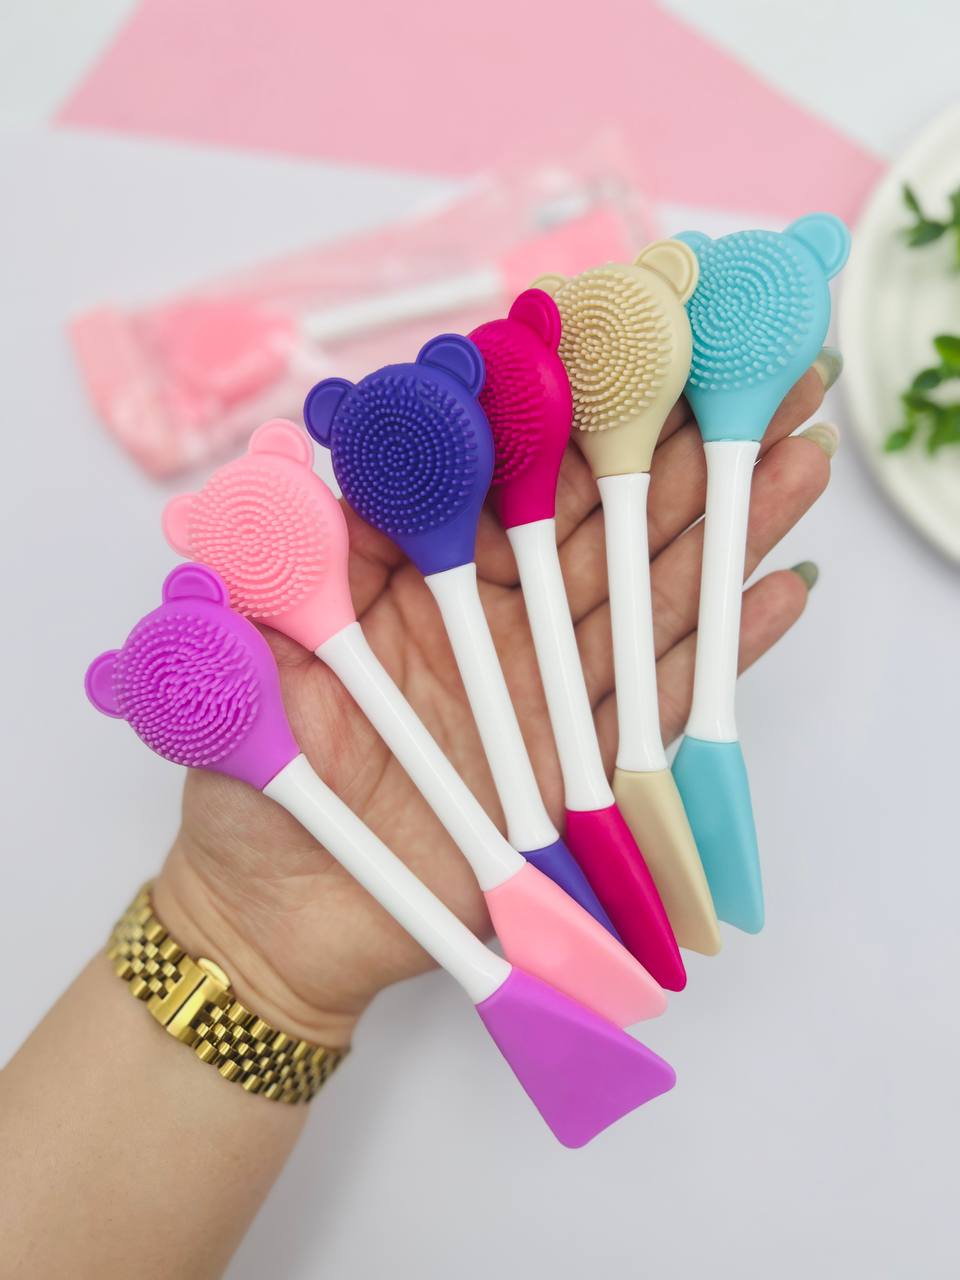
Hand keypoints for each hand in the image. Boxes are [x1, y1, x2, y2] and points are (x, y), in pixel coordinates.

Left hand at [154, 369, 833, 1045]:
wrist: (287, 919)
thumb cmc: (250, 790)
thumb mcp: (244, 667)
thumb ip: (273, 573)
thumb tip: (281, 462)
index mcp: (423, 582)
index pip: (509, 477)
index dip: (573, 409)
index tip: (636, 340)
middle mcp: (501, 621)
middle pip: (605, 520)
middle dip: (682, 446)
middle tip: (766, 372)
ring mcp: (550, 690)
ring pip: (651, 593)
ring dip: (724, 527)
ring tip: (798, 456)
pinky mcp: (584, 765)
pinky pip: (664, 697)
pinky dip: (725, 647)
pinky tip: (782, 586)